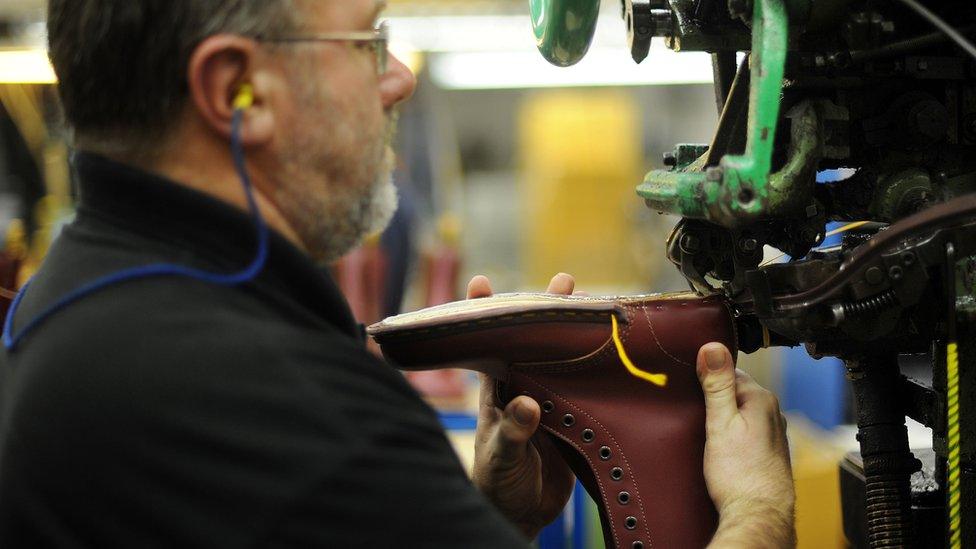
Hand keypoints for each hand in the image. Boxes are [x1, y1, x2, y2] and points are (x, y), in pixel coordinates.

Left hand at [467, 273, 577, 538]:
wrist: (521, 514)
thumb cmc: (498, 483)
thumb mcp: (501, 456)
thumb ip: (512, 431)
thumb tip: (527, 404)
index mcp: (498, 392)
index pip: (488, 347)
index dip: (483, 314)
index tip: (482, 283)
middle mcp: (524, 389)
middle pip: (534, 343)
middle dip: (546, 310)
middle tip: (564, 281)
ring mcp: (550, 402)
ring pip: (563, 361)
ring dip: (576, 335)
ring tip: (597, 304)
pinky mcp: (574, 420)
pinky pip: (586, 390)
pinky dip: (598, 373)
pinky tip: (617, 353)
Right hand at [696, 343, 795, 547]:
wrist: (758, 515)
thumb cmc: (739, 475)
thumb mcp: (720, 423)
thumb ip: (717, 384)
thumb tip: (713, 346)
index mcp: (761, 399)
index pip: (729, 371)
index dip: (706, 376)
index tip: (689, 386)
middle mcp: (772, 413)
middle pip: (735, 391)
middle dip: (714, 397)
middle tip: (693, 410)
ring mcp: (772, 434)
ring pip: (740, 412)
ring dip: (723, 416)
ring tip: (704, 429)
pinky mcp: (767, 452)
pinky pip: (745, 430)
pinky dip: (731, 432)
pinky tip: (719, 446)